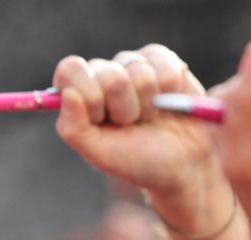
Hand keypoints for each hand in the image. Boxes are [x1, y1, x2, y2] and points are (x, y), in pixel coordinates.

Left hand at [53, 44, 225, 232]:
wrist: (183, 166)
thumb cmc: (139, 161)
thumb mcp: (100, 155)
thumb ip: (73, 129)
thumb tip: (68, 94)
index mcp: (80, 92)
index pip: (71, 70)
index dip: (90, 96)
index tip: (103, 121)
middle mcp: (104, 73)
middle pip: (110, 75)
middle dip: (126, 109)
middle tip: (132, 125)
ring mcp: (133, 65)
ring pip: (139, 70)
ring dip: (149, 104)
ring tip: (151, 119)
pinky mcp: (163, 62)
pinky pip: (165, 64)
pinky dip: (170, 89)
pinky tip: (170, 102)